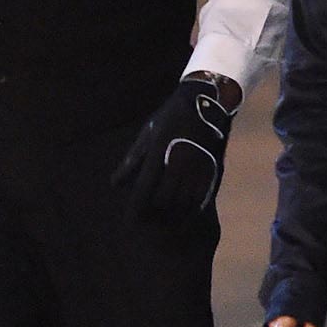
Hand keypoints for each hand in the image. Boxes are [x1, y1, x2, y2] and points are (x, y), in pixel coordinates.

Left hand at [114, 74, 236, 219]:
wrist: (203, 104)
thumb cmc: (170, 118)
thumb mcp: (147, 134)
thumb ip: (132, 161)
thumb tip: (116, 184)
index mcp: (158, 154)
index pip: (144, 190)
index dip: (136, 209)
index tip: (131, 221)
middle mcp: (177, 164)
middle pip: (163, 201)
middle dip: (153, 215)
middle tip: (147, 222)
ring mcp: (195, 169)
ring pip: (182, 203)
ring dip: (171, 216)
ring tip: (163, 223)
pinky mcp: (211, 171)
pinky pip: (200, 199)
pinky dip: (190, 212)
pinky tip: (182, 217)